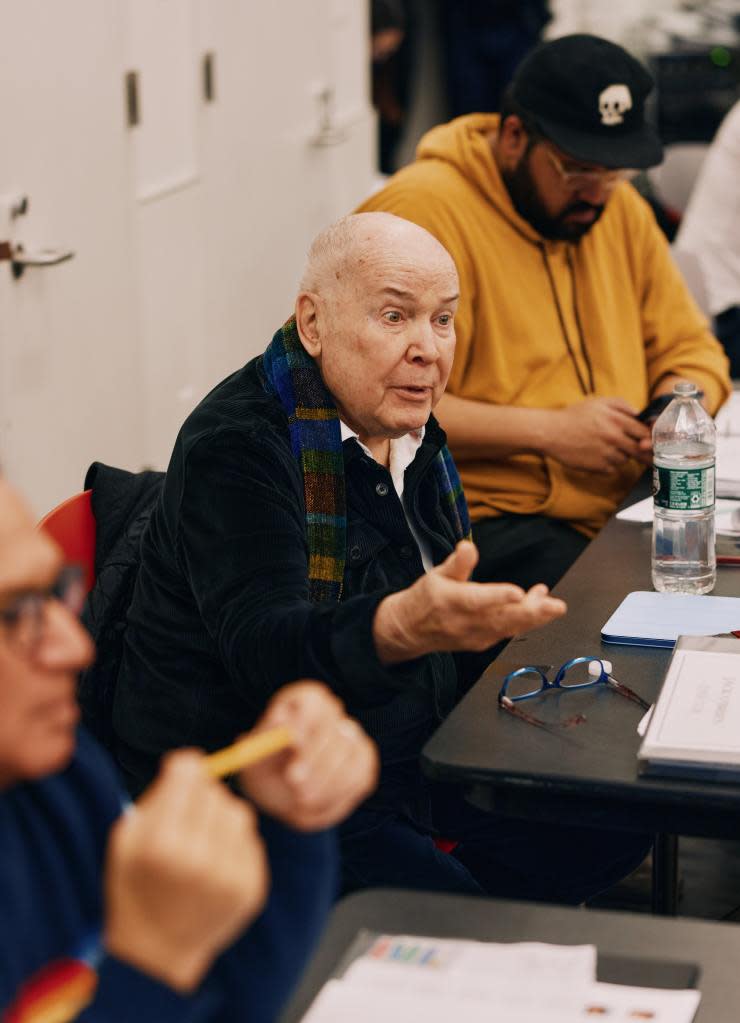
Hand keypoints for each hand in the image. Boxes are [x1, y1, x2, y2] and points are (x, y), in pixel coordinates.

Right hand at [104, 751, 268, 992]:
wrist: (157, 954)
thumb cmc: (135, 887)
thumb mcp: (126, 839)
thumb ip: (158, 794)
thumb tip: (192, 760)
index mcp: (161, 844)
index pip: (190, 771)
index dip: (184, 769)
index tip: (179, 776)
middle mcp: (199, 859)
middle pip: (214, 790)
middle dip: (199, 795)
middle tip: (183, 818)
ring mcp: (229, 877)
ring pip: (239, 811)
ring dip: (221, 816)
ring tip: (200, 839)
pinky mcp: (251, 888)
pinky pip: (251, 839)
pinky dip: (234, 843)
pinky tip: (214, 862)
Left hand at [239, 681, 378, 830]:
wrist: (280, 796)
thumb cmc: (263, 770)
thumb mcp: (254, 755)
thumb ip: (267, 738)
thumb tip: (280, 722)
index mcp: (300, 701)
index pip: (313, 699)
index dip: (305, 718)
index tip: (292, 742)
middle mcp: (330, 712)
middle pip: (332, 727)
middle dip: (314, 757)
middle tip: (294, 780)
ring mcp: (351, 734)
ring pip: (348, 753)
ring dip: (324, 780)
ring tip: (300, 798)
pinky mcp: (363, 759)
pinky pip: (360, 774)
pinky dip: (339, 792)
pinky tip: (318, 801)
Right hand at [373, 540, 566, 663]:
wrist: (410, 631)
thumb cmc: (427, 598)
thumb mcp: (436, 574)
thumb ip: (457, 563)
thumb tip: (468, 546)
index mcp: (451, 602)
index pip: (477, 600)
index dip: (498, 597)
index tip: (518, 592)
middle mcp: (465, 622)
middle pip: (502, 619)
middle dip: (532, 613)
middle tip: (555, 606)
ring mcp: (476, 635)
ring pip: (510, 627)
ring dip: (535, 617)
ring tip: (554, 606)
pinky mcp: (483, 642)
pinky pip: (508, 632)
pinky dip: (527, 621)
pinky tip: (540, 607)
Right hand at [544, 398, 651, 471]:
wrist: (551, 432)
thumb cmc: (574, 416)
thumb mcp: (599, 402)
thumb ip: (622, 405)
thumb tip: (639, 414)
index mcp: (617, 420)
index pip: (645, 433)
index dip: (651, 437)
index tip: (652, 441)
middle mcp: (614, 438)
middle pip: (640, 450)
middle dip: (642, 451)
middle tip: (642, 450)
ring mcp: (606, 454)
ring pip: (625, 460)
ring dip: (621, 455)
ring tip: (606, 447)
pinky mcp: (597, 467)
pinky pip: (612, 469)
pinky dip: (608, 464)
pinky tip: (597, 455)